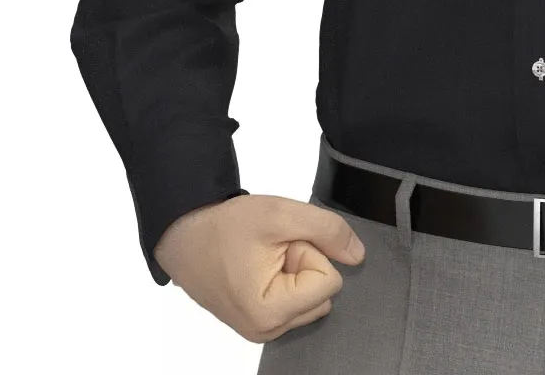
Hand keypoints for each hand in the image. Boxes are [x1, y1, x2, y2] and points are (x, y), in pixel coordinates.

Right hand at [153, 194, 366, 341]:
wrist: (185, 234)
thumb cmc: (225, 226)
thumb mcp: (281, 214)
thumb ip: (327, 230)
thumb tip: (359, 255)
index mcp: (270, 314)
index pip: (329, 281)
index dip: (309, 252)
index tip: (280, 243)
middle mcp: (267, 331)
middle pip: (321, 292)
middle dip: (304, 262)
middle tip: (272, 248)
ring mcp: (262, 331)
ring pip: (310, 296)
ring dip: (295, 269)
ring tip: (264, 255)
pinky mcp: (258, 323)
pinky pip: (294, 300)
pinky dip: (286, 278)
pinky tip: (261, 266)